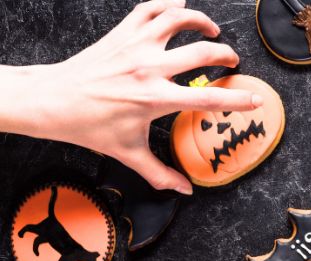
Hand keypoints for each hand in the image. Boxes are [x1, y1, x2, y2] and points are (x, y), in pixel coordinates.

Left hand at [13, 0, 260, 193]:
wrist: (53, 100)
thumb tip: (184, 190)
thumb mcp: (129, 153)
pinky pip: (150, 9)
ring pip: (178, 19)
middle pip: (202, 51)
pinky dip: (168, 3)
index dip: (238, 100)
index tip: (255, 99)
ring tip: (211, 30)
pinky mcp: (121, 34)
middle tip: (232, 60)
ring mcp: (135, 46)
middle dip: (225, 54)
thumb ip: (160, 173)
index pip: (208, 99)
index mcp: (155, 98)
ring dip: (201, 21)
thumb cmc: (89, 126)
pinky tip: (179, 5)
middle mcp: (149, 67)